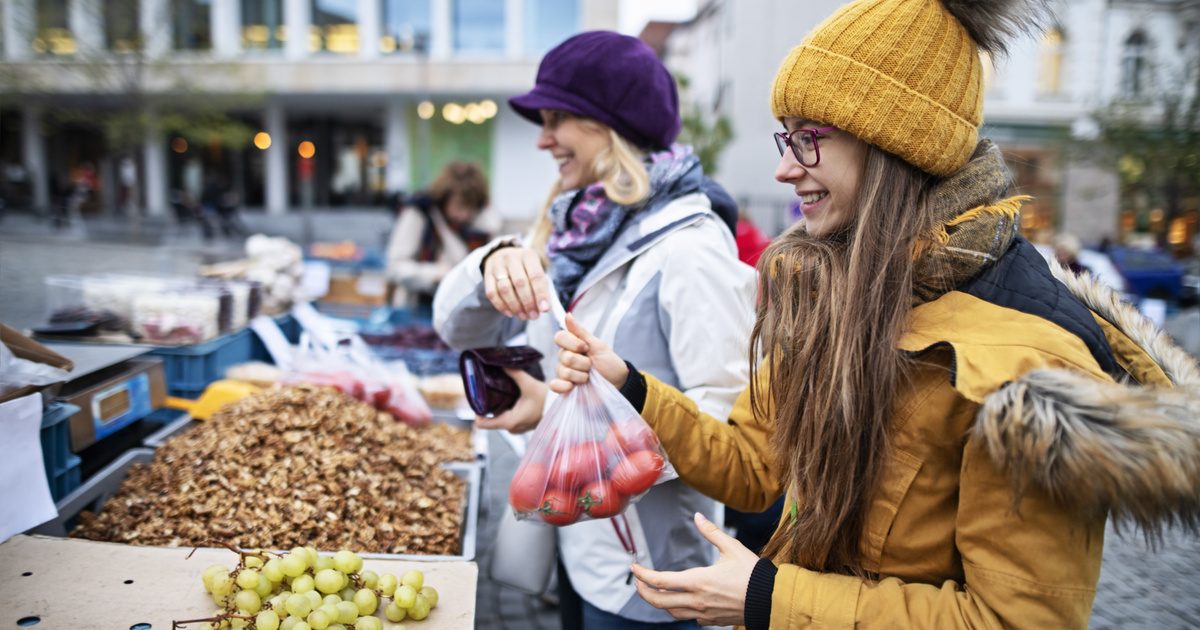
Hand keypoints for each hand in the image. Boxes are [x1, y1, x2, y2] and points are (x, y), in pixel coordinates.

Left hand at [475, 368, 544, 433]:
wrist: (561, 409)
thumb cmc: (546, 400)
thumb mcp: (530, 385)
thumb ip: (515, 374)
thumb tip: (502, 364)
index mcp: (509, 422)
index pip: (481, 423)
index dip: (476, 411)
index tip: (478, 397)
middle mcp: (511, 428)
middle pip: (489, 419)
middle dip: (488, 405)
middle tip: (488, 390)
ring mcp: (515, 429)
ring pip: (498, 419)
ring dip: (498, 408)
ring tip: (500, 393)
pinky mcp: (520, 426)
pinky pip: (507, 419)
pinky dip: (506, 410)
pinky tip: (509, 399)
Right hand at [483, 246, 550, 319]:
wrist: (504, 255)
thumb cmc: (526, 268)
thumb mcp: (536, 271)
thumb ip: (542, 287)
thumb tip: (544, 308)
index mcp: (528, 255)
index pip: (536, 276)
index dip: (541, 294)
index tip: (544, 309)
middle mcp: (512, 258)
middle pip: (520, 283)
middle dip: (528, 302)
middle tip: (533, 316)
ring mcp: (497, 265)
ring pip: (505, 289)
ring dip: (515, 306)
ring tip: (523, 316)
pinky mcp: (487, 274)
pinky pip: (492, 293)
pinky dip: (501, 306)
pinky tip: (510, 313)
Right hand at [550, 314, 628, 393]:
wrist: (618, 383)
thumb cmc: (609, 363)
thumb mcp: (598, 345)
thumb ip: (581, 332)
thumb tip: (567, 314)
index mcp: (572, 345)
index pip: (559, 337)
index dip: (572, 343)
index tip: (586, 348)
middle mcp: (565, 358)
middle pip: (564, 357)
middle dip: (582, 363)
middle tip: (591, 366)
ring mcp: (564, 373)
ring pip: (563, 372)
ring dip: (581, 376)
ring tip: (589, 377)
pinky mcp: (564, 388)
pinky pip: (554, 385)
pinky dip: (563, 386)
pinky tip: (573, 387)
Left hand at [630, 512, 758, 626]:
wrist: (771, 600)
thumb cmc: (752, 573)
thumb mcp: (732, 547)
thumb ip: (711, 532)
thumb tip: (697, 516)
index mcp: (698, 581)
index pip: (660, 581)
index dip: (643, 574)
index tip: (634, 568)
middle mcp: (697, 600)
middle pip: (659, 602)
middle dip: (643, 591)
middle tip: (638, 582)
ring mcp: (703, 613)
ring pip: (671, 612)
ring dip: (659, 602)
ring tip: (654, 591)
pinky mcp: (712, 620)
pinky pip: (688, 617)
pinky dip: (679, 609)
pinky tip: (681, 600)